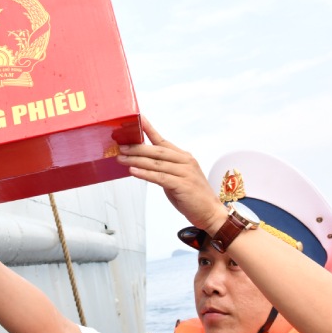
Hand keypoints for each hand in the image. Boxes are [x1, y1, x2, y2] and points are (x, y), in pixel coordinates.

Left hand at [116, 115, 225, 233]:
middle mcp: (185, 161)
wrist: (210, 213)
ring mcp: (185, 173)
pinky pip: (159, 177)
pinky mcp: (182, 185)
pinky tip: (133, 171)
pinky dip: (145, 173)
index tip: (138, 119)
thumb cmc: (192, 196)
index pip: (162, 141)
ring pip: (156, 163)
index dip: (149, 130)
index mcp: (184, 157)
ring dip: (136, 160)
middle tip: (121, 146)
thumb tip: (142, 163)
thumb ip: (164, 168)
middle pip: (157, 151)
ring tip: (122, 158)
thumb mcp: (177, 177)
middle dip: (137, 148)